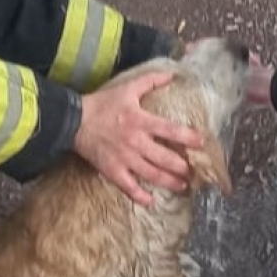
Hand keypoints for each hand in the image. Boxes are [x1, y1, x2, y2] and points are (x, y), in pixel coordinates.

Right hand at [73, 71, 203, 206]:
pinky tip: (151, 202)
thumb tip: (172, 74)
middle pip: (165, 158)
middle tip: (194, 172)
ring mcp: (124, 159)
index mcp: (141, 121)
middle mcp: (136, 142)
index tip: (202, 143)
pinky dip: (139, 196)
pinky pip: (128, 187)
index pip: (170, 130)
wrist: (74, 120)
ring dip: (169, 182)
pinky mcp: (112, 170)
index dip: (188, 137)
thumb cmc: (103, 104)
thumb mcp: (128, 88)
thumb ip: (151, 81)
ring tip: (182, 186)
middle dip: (182, 167)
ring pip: (151, 174)